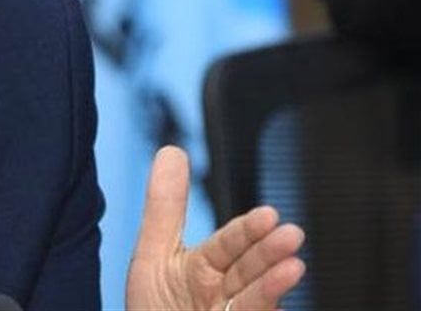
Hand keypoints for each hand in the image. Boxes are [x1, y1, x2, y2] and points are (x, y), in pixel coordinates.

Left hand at [127, 146, 305, 310]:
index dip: (246, 231)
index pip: (228, 246)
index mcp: (206, 269)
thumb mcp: (154, 256)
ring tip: (292, 266)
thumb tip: (172, 151)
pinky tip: (274, 299)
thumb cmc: (157, 310)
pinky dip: (263, 309)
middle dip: (268, 254)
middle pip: (248, 272)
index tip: (268, 215)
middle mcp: (225, 295)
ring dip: (273, 285)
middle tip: (289, 235)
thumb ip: (166, 208)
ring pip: (254, 301)